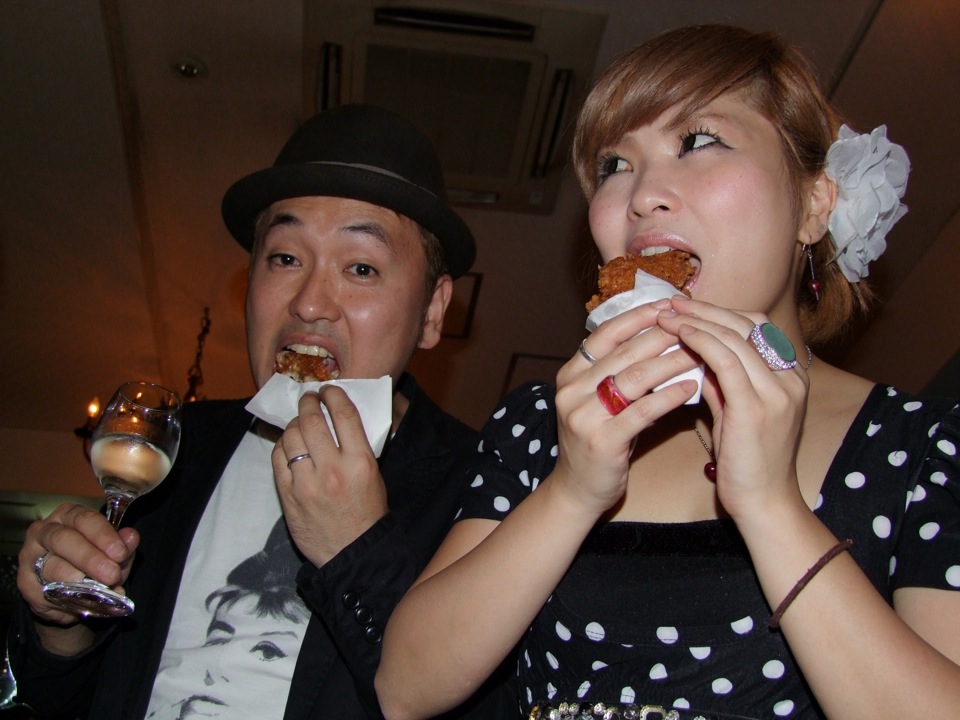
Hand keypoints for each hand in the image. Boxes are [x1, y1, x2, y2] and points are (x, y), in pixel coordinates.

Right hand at [17, 503, 138, 625]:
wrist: (67, 592)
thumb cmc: (90, 561)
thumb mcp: (111, 552)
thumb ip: (122, 544)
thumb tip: (131, 537)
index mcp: (68, 515)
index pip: (85, 519)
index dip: (104, 535)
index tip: (120, 552)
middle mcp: (44, 531)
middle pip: (64, 539)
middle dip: (90, 557)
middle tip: (111, 573)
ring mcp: (30, 556)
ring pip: (53, 566)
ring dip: (80, 579)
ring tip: (100, 589)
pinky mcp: (25, 582)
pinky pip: (45, 591)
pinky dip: (68, 597)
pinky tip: (83, 601)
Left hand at [272, 386, 387, 566]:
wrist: (353, 553)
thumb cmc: (368, 513)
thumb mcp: (374, 475)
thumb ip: (358, 446)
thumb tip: (340, 416)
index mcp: (360, 462)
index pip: (344, 414)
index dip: (334, 395)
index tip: (329, 390)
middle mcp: (332, 470)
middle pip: (312, 420)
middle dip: (308, 402)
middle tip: (309, 399)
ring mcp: (307, 483)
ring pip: (291, 436)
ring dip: (294, 423)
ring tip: (299, 423)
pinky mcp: (288, 496)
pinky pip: (278, 458)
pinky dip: (282, 446)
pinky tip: (289, 445)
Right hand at [552, 300, 700, 514]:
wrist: (578, 490)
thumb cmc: (598, 440)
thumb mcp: (600, 400)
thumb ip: (619, 371)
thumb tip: (663, 335)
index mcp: (570, 374)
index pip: (606, 334)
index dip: (639, 316)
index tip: (669, 304)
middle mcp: (572, 390)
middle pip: (625, 352)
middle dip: (664, 335)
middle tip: (695, 324)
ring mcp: (583, 416)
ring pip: (635, 378)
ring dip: (672, 362)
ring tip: (701, 353)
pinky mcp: (601, 441)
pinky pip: (642, 411)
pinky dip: (670, 397)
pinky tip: (692, 387)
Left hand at [656, 297, 809, 519]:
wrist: (764, 503)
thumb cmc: (747, 462)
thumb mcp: (735, 413)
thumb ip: (722, 383)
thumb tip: (697, 356)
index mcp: (791, 377)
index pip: (756, 327)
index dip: (721, 312)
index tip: (687, 307)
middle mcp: (791, 379)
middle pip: (748, 325)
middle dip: (707, 309)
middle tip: (672, 302)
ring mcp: (778, 392)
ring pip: (736, 338)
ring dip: (698, 320)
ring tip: (667, 314)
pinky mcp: (757, 408)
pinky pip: (727, 361)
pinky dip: (702, 341)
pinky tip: (681, 333)